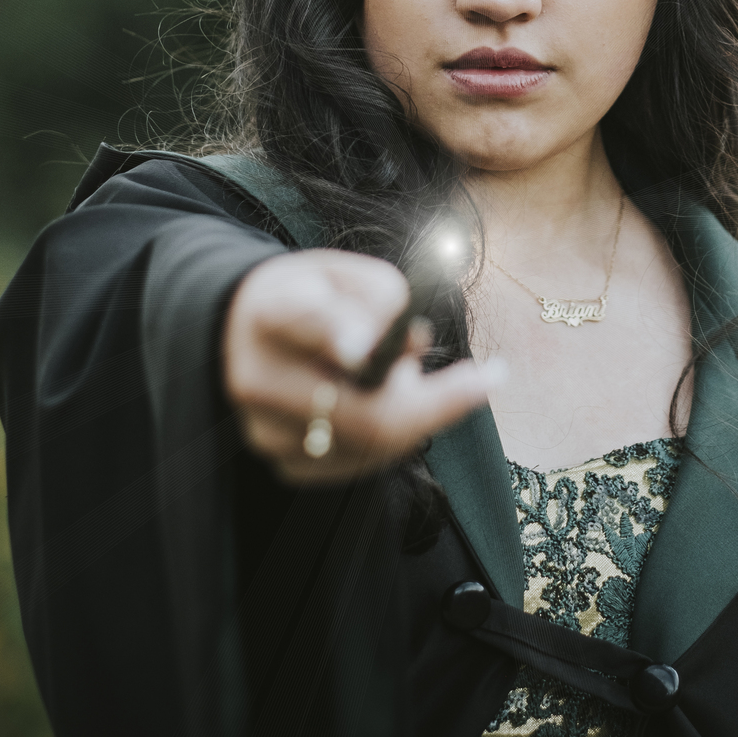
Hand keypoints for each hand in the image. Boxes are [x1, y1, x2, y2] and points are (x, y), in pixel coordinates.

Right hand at [222, 249, 501, 485]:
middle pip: (362, 412)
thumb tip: (411, 343)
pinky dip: (395, 434)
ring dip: (416, 413)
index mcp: (272, 310)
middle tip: (489, 377)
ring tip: (412, 373)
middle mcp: (259, 377)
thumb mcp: (345, 272)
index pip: (307, 322)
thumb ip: (382, 297)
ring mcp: (267, 430)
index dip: (339, 333)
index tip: (369, 346)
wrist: (248, 333)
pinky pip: (363, 462)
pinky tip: (389, 400)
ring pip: (371, 444)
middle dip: (437, 401)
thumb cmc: (312, 296)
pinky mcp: (285, 464)